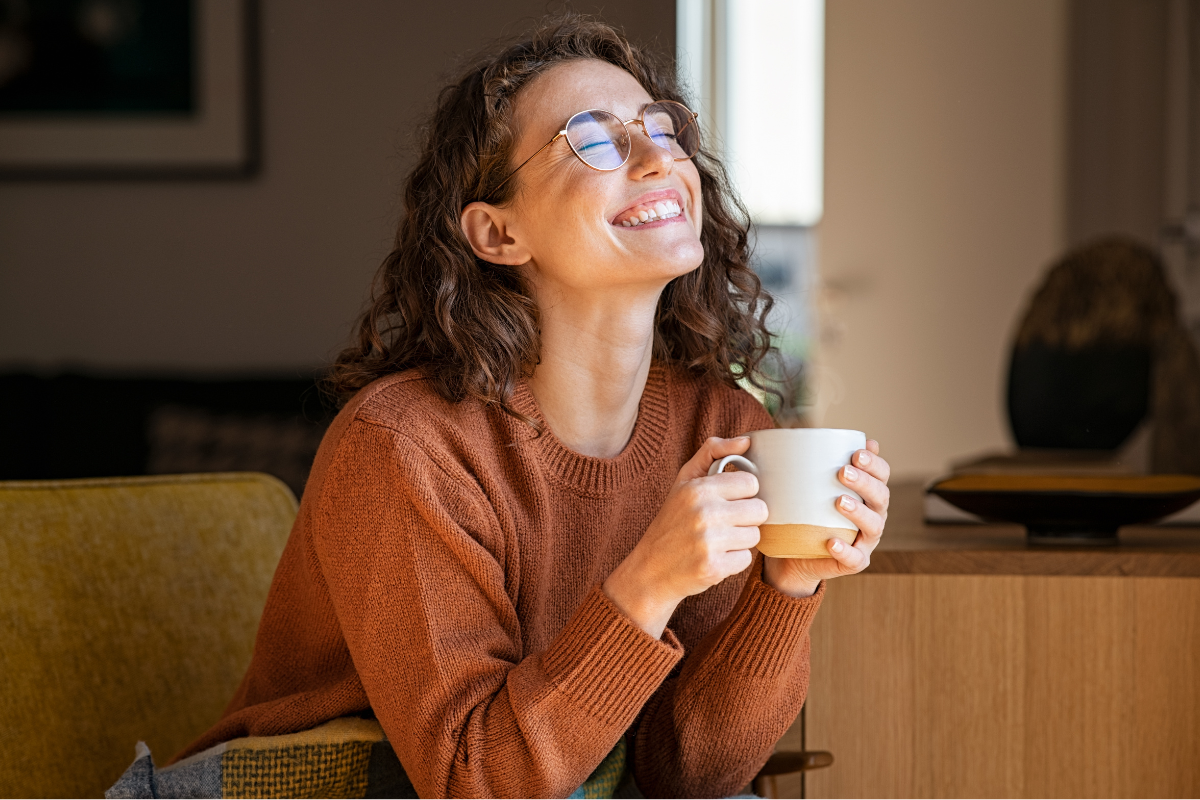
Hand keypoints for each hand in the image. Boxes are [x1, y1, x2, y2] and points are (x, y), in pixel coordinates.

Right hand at [603, 436, 767, 637]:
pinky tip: (714, 558)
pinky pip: (746, 559)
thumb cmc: (672, 521)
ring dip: (740, 540)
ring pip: (755, 536)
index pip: (751, 483)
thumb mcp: (684, 481)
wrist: (650, 570)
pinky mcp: (714, 568)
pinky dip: (733, 561)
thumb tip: (746, 440)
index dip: (743, 493)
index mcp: (699, 489)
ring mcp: (709, 542)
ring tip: (717, 541)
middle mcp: (704, 513)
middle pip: (759, 510)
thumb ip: (713, 452)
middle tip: (725, 523)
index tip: (728, 501)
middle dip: (746, 518)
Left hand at [763, 439, 890, 597]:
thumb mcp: (807, 487)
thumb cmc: (805, 513)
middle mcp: (873, 515)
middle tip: (843, 472)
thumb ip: (812, 464)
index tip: (856, 453)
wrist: (795, 555)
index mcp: (867, 494)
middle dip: (865, 482)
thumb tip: (807, 433)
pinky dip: (845, 550)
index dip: (875, 464)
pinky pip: (854, 558)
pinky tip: (832, 541)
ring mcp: (865, 541)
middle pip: (880, 497)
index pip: (881, 475)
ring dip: (859, 512)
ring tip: (839, 501)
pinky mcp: (854, 562)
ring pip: (873, 526)